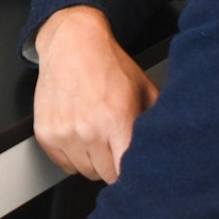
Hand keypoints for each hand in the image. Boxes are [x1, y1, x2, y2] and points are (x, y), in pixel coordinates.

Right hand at [33, 5, 158, 183]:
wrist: (71, 42)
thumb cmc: (107, 63)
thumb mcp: (144, 88)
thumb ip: (157, 120)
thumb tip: (173, 146)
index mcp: (116, 121)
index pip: (127, 174)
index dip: (134, 173)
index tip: (135, 168)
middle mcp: (88, 130)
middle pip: (107, 176)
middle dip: (114, 165)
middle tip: (115, 144)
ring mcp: (64, 132)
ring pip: (85, 172)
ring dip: (92, 160)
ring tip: (96, 135)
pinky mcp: (45, 133)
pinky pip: (64, 164)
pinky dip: (72, 156)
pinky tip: (79, 134)